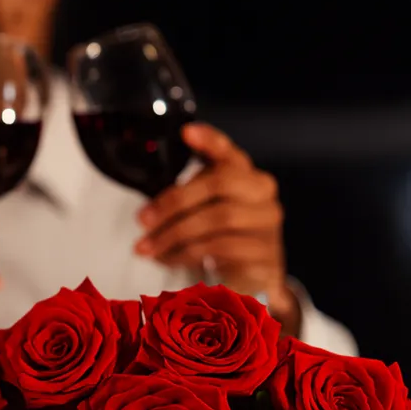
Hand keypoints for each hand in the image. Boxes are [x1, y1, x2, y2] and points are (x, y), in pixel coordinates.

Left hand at [135, 123, 299, 330]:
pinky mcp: (264, 254)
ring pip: (218, 219)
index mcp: (247, 175)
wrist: (255, 276)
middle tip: (143, 220)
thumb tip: (149, 208)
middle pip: (220, 184)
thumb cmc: (224, 237)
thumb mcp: (206, 211)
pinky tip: (168, 258)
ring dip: (175, 233)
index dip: (210, 141)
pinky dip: (187, 253)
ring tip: (148, 246)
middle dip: (175, 201)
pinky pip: (221, 248)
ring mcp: (268, 224)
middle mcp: (263, 194)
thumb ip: (188, 195)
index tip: (186, 133)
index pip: (230, 152)